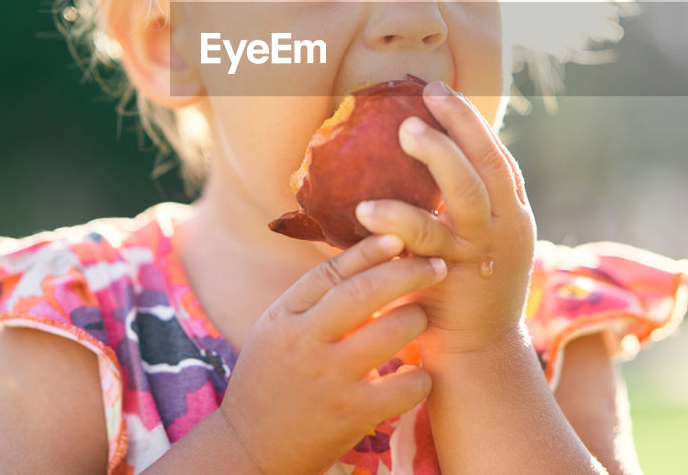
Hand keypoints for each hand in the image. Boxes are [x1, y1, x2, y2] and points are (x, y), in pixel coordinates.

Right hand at [218, 232, 447, 474]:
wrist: (250, 450)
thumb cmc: (269, 382)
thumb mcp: (275, 331)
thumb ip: (312, 300)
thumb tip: (364, 258)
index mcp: (285, 317)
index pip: (331, 272)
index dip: (368, 250)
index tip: (399, 236)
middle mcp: (306, 342)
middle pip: (365, 292)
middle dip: (408, 273)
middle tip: (437, 266)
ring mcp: (331, 379)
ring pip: (392, 332)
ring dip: (417, 319)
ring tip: (420, 318)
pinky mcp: (353, 415)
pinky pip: (405, 386)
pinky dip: (420, 377)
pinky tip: (417, 375)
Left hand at [353, 79, 535, 355]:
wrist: (476, 355)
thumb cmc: (462, 289)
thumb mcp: (473, 240)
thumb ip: (456, 204)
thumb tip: (417, 154)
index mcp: (512, 212)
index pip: (498, 156)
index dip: (471, 121)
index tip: (440, 90)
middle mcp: (507, 227)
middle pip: (491, 163)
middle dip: (461, 124)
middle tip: (427, 97)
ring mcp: (484, 251)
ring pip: (468, 194)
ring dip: (439, 158)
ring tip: (407, 132)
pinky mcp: (456, 277)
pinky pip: (425, 241)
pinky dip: (397, 220)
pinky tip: (365, 208)